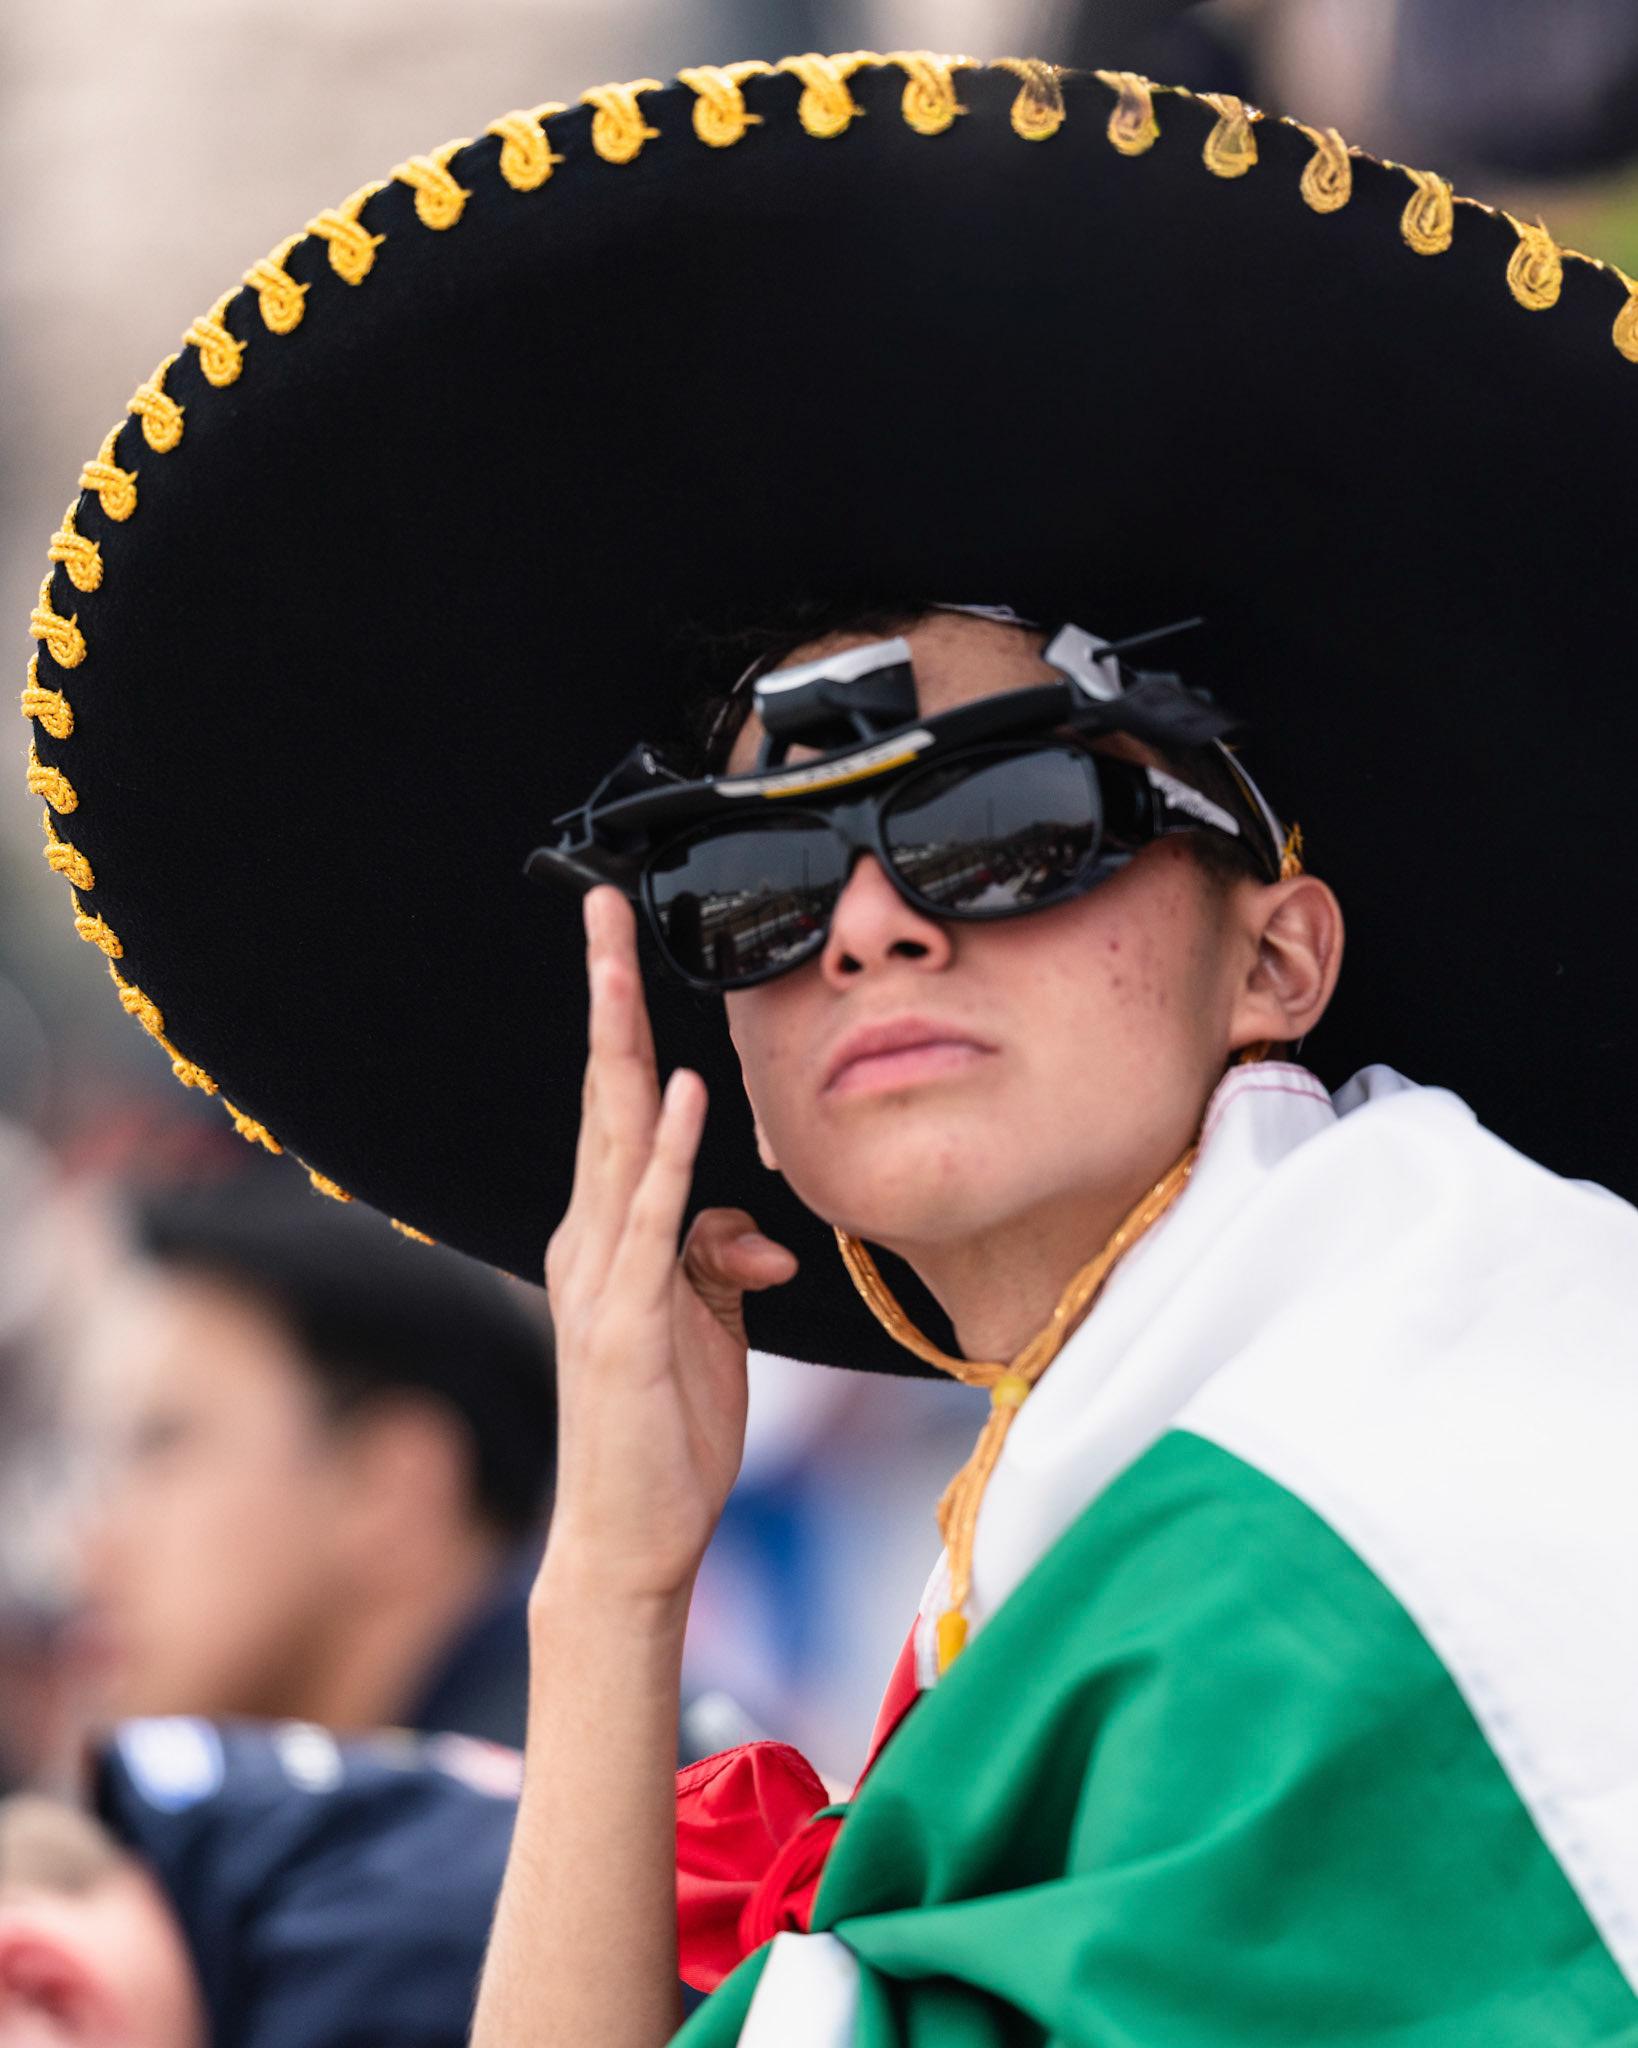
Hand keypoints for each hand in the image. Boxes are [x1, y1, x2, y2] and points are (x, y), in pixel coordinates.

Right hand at [540, 887, 796, 1617]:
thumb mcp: (710, 1321)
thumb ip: (720, 1253)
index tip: (620, 940)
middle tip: (601, 907)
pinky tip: (684, 1095)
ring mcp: (600, 1278)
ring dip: (622, 1045)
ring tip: (621, 963)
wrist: (630, 1538)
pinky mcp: (627, 1326)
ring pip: (614, 1137)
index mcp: (607, 1231)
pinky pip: (651, 1224)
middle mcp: (590, 1237)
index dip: (622, 1019)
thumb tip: (754, 1228)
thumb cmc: (666, 1428)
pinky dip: (667, 1156)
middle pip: (604, 1093)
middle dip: (605, 996)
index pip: (621, 1104)